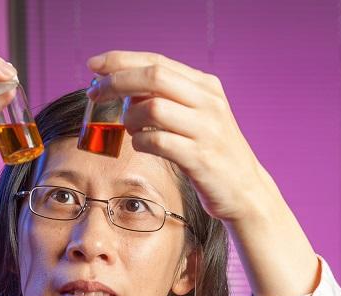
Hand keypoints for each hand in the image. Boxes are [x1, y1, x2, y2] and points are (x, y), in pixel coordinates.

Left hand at [85, 51, 266, 223]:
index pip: (157, 61)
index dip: (121, 60)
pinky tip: (142, 145)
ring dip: (130, 117)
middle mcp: (209, 102)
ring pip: (153, 107)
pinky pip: (158, 142)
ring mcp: (207, 129)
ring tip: (130, 129)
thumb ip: (168, 98)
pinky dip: (141, 142)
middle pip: (153, 77)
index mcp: (206, 86)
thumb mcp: (197, 117)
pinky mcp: (201, 157)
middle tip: (96, 94)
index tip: (94, 65)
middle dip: (117, 82)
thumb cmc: (212, 153)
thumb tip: (122, 87)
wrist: (246, 190)